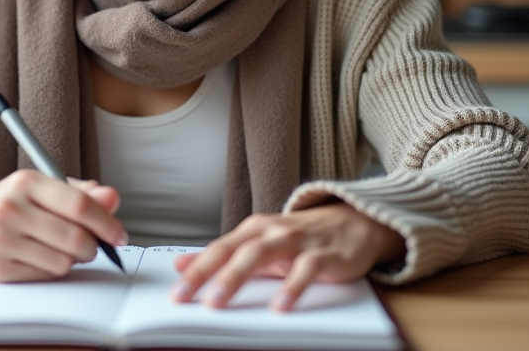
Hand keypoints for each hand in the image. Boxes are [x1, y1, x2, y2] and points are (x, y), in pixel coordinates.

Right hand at [0, 169, 126, 281]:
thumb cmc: (6, 203)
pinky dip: (51, 270)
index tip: (119, 234)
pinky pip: (43, 275)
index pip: (79, 204)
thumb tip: (113, 198)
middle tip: (93, 247)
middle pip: (75, 237)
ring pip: (63, 261)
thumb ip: (80, 193)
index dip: (106, 222)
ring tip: (63, 250)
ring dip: (73, 260)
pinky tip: (41, 258)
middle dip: (93, 247)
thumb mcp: (40, 187)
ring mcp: (0, 239)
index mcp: (26, 181)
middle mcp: (10, 208)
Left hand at [170, 203, 405, 310]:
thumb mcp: (260, 244)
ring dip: (237, 277)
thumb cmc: (302, 237)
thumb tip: (181, 265)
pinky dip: (292, 287)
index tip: (174, 293)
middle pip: (233, 250)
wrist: (354, 223)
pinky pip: (306, 269)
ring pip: (262, 255)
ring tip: (219, 301)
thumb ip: (223, 255)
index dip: (194, 270)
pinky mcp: (325, 253)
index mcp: (253, 230)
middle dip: (207, 274)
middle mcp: (271, 231)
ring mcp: (298, 240)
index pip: (217, 249)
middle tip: (186, 297)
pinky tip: (280, 306)